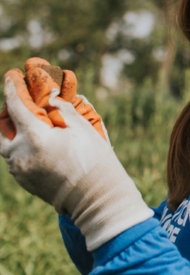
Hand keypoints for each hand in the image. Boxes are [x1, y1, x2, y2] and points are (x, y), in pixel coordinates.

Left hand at [0, 72, 152, 249]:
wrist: (95, 199)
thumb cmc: (93, 160)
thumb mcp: (81, 128)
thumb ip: (62, 108)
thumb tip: (51, 96)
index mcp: (35, 137)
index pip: (15, 105)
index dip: (12, 87)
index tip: (11, 75)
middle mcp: (21, 154)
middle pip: (1, 127)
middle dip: (7, 111)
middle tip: (18, 101)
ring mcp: (20, 170)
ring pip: (5, 145)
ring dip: (12, 131)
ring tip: (26, 121)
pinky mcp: (24, 181)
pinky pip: (13, 159)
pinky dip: (18, 146)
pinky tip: (34, 141)